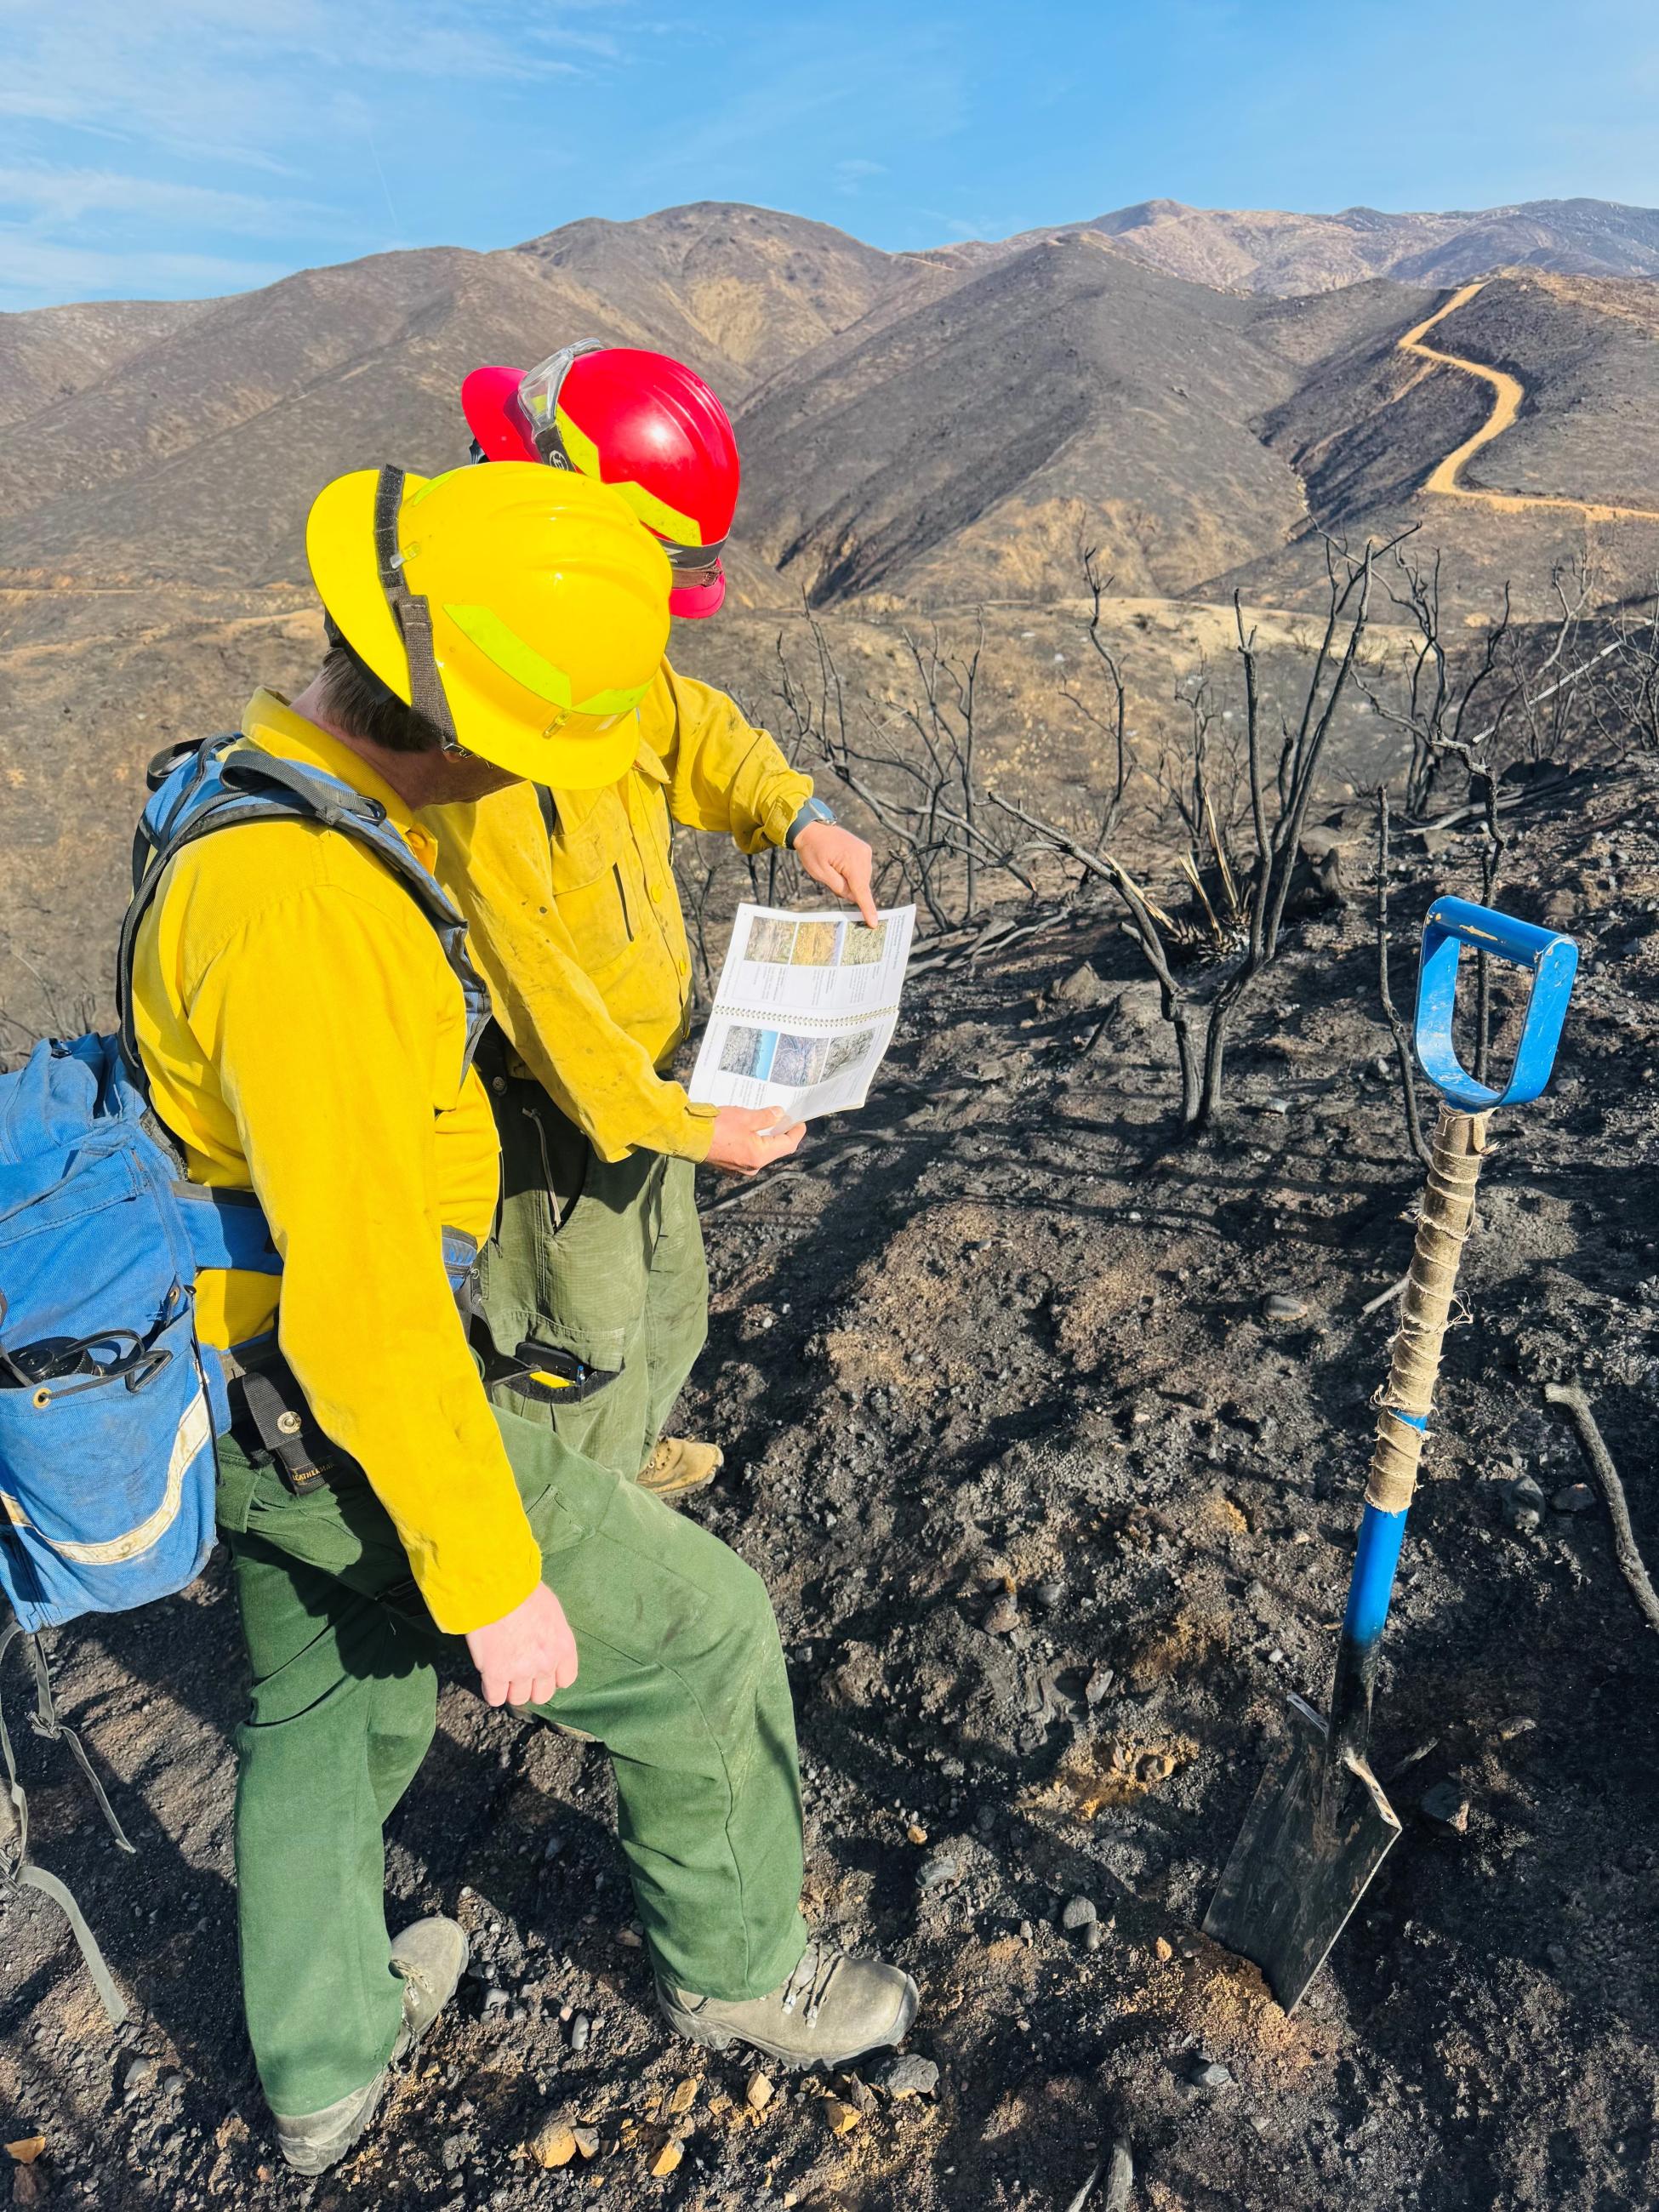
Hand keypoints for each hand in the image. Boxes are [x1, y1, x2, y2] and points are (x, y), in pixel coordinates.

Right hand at [466, 1580, 577, 1707]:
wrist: (497, 1587)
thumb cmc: (522, 1589)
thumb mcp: (550, 1609)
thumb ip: (551, 1634)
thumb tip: (543, 1642)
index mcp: (563, 1646)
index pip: (565, 1679)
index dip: (550, 1677)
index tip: (539, 1670)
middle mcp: (546, 1663)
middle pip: (542, 1695)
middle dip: (531, 1686)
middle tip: (518, 1672)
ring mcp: (521, 1671)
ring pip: (518, 1699)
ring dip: (510, 1689)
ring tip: (501, 1673)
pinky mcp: (496, 1674)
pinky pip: (495, 1698)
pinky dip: (491, 1691)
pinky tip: (488, 1678)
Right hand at [705, 1105, 806, 1176]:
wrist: (688, 1137)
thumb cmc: (718, 1127)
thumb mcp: (746, 1117)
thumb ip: (766, 1117)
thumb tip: (779, 1114)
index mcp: (760, 1156)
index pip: (787, 1145)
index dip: (796, 1133)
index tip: (800, 1122)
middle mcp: (752, 1166)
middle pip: (774, 1150)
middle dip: (780, 1135)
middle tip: (785, 1119)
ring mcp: (739, 1168)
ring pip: (760, 1152)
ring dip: (765, 1138)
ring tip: (768, 1122)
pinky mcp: (728, 1164)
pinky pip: (746, 1154)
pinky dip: (752, 1142)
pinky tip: (750, 1131)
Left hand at [792, 821, 878, 928]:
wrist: (812, 827)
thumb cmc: (812, 849)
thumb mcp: (820, 873)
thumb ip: (839, 888)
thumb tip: (854, 897)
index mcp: (852, 861)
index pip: (861, 891)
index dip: (867, 909)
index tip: (874, 923)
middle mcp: (864, 856)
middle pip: (860, 886)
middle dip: (848, 888)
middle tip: (830, 875)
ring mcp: (865, 851)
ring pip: (861, 879)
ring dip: (849, 880)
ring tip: (833, 866)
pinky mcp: (864, 850)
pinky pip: (861, 870)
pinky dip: (852, 873)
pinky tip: (839, 864)